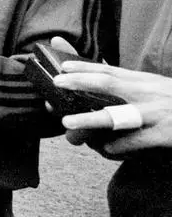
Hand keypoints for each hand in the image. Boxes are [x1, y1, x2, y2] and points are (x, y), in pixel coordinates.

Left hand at [56, 62, 171, 156]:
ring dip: (91, 119)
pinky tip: (106, 150)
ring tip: (68, 124)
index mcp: (146, 82)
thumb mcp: (157, 88)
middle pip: (109, 84)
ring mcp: (157, 114)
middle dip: (81, 82)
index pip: (110, 70)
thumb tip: (103, 77)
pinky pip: (137, 141)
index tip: (63, 66)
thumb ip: (130, 84)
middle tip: (57, 83)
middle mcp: (149, 93)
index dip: (85, 66)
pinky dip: (119, 146)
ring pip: (118, 116)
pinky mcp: (166, 134)